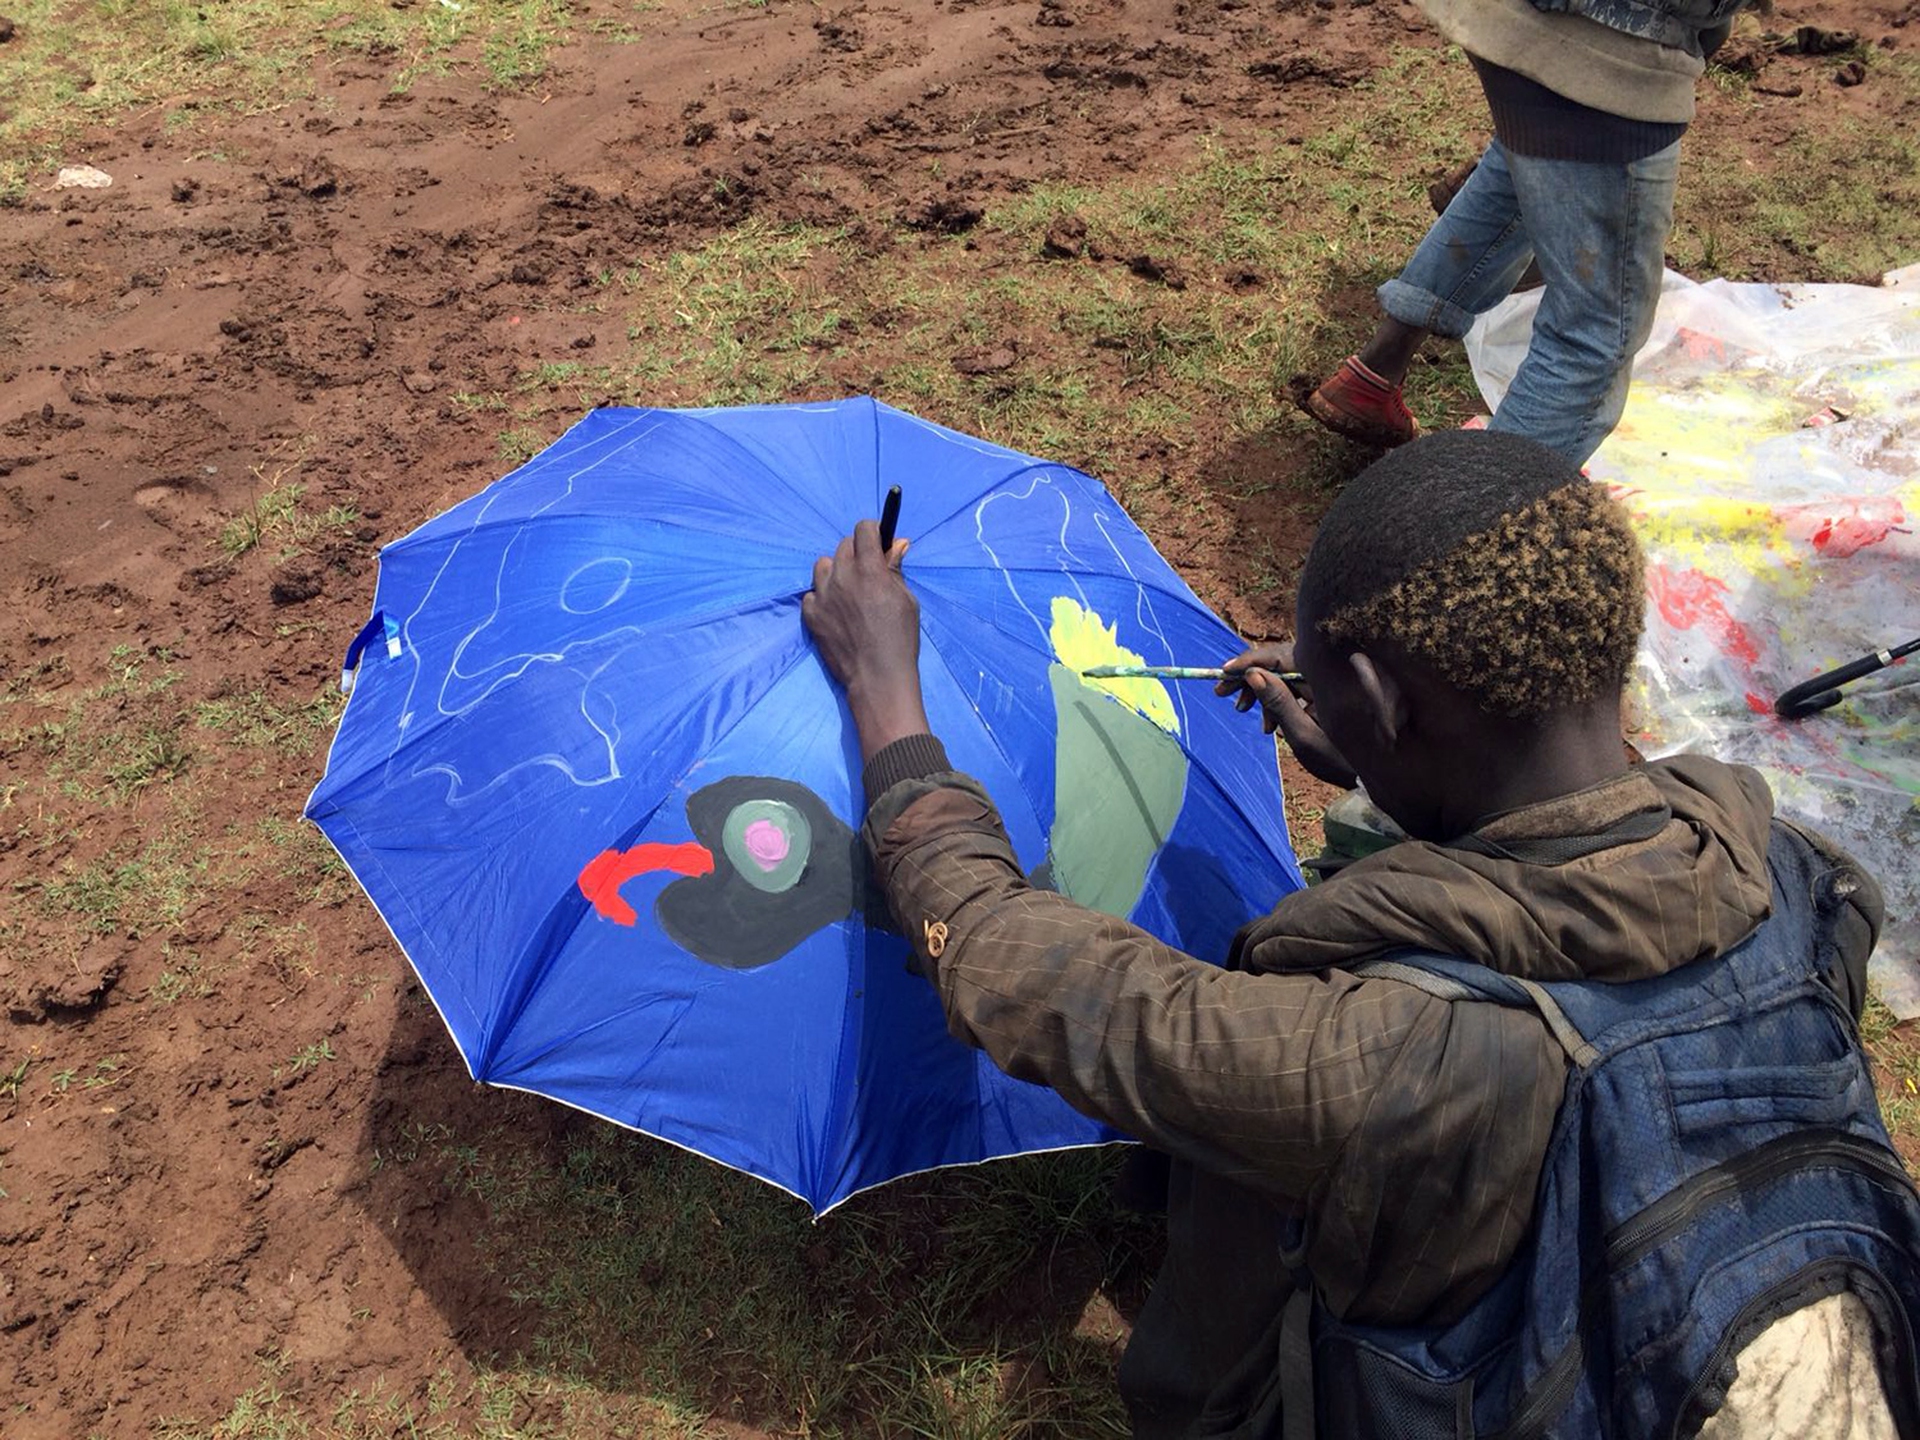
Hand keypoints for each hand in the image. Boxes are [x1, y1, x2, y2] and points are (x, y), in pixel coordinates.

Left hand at [802, 521, 929, 759]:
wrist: (877, 677)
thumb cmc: (900, 639)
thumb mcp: (906, 600)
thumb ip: (895, 569)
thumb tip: (897, 543)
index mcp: (869, 569)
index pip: (863, 529)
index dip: (873, 533)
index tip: (878, 543)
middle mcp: (842, 576)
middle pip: (843, 545)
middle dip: (857, 552)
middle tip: (867, 572)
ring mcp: (823, 595)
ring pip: (823, 565)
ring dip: (835, 571)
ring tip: (847, 590)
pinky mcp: (810, 614)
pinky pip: (812, 593)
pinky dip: (822, 598)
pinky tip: (836, 612)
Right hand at [1215, 641, 1358, 788]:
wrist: (1375, 773)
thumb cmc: (1341, 759)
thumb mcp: (1304, 734)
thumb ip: (1279, 703)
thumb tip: (1252, 675)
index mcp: (1327, 675)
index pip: (1280, 656)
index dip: (1250, 662)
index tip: (1225, 673)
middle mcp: (1327, 671)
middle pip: (1279, 661)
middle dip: (1249, 676)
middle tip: (1222, 692)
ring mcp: (1326, 680)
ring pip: (1284, 673)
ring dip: (1260, 689)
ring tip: (1241, 710)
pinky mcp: (1324, 691)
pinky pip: (1294, 685)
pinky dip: (1276, 699)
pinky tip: (1267, 724)